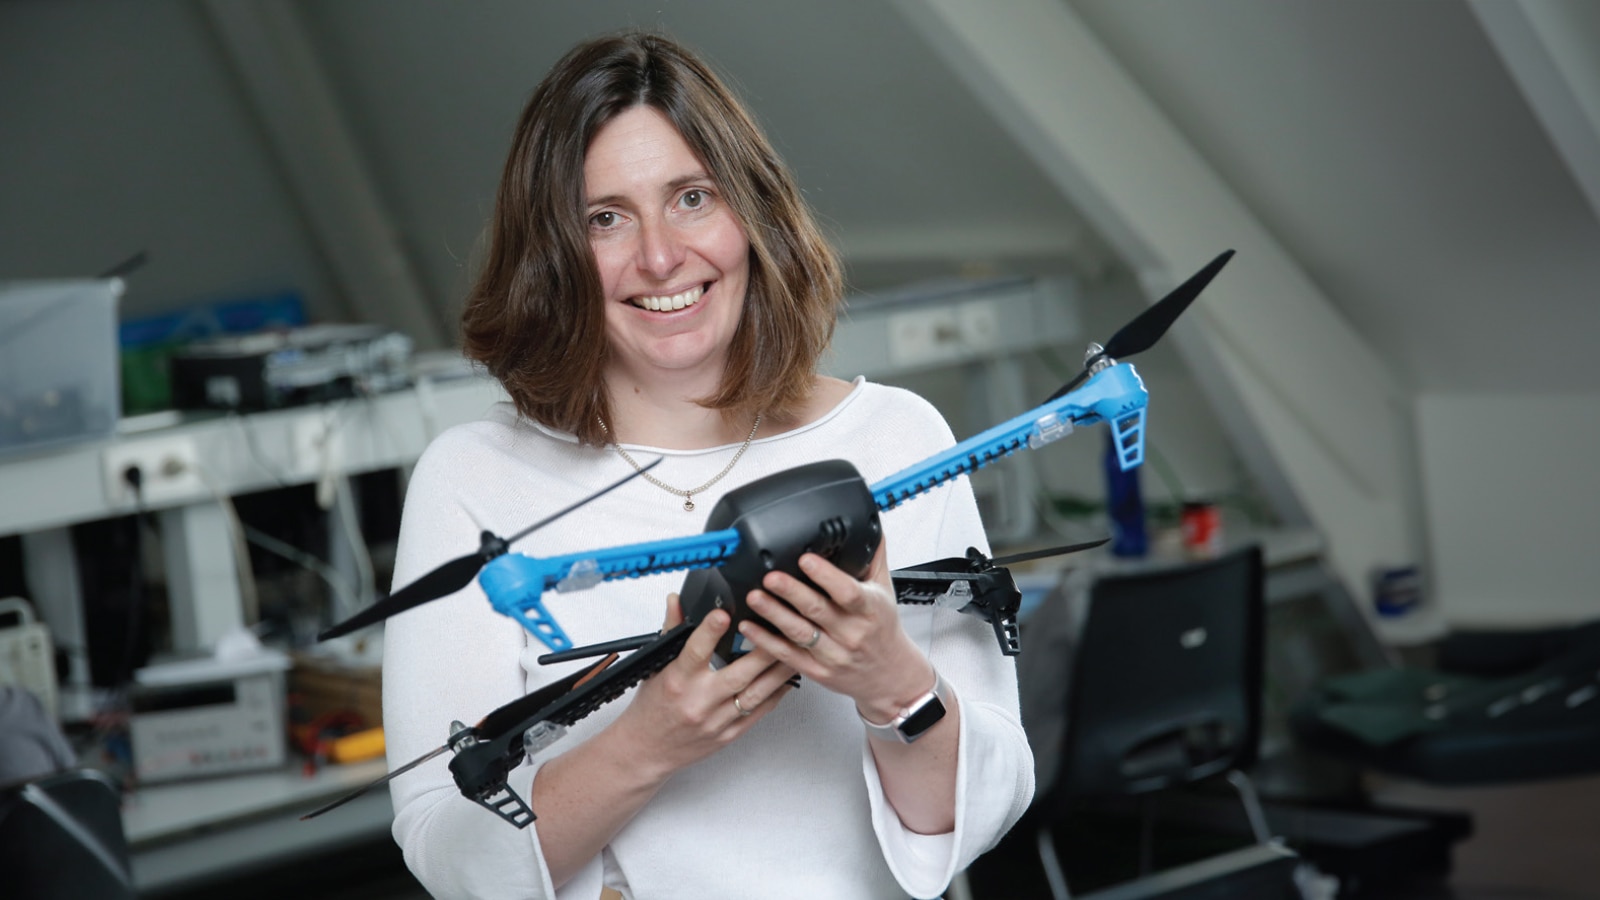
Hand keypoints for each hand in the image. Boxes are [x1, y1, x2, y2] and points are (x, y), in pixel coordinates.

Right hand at [613, 594, 795, 777]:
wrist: (647, 750)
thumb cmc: (652, 708)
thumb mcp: (656, 667)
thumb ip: (671, 632)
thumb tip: (677, 601)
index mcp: (678, 680)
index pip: (695, 651)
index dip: (710, 631)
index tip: (723, 614)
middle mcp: (698, 701)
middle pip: (738, 674)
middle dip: (764, 651)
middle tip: (782, 630)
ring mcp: (715, 721)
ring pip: (755, 694)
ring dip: (778, 672)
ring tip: (795, 652)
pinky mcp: (728, 735)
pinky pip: (757, 713)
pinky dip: (774, 695)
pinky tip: (785, 680)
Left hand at [738, 544, 933, 722]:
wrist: (889, 676)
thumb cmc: (883, 628)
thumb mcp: (885, 590)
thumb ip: (873, 557)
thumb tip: (867, 523)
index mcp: (869, 609)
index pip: (847, 592)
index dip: (825, 576)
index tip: (805, 559)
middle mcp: (851, 633)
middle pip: (817, 611)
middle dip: (791, 592)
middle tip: (770, 577)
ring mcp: (833, 654)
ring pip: (799, 633)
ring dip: (774, 614)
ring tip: (754, 598)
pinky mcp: (817, 671)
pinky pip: (787, 655)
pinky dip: (766, 641)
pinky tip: (749, 627)